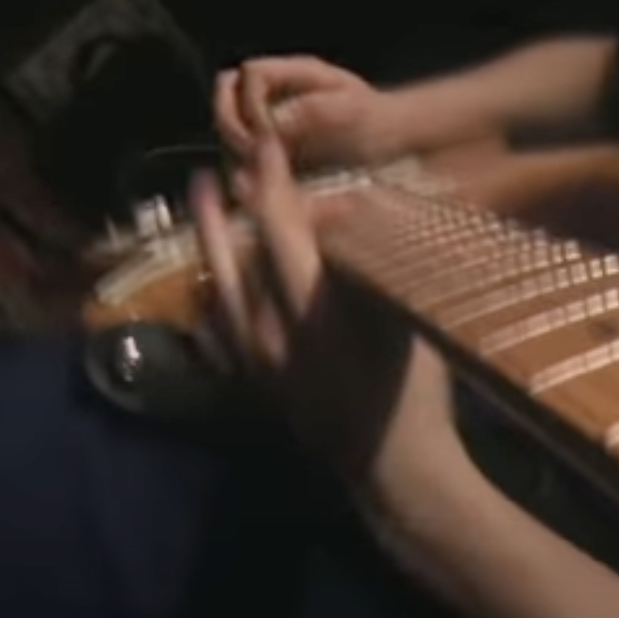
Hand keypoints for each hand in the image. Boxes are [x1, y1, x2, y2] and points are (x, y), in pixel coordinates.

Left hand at [188, 124, 461, 488]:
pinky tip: (214, 291)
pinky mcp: (256, 387)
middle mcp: (270, 330)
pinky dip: (215, 302)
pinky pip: (221, 333)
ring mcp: (256, 362)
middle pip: (229, 257)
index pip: (279, 226)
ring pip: (219, 292)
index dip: (270, 180)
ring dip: (211, 252)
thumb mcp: (400, 316)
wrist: (393, 471)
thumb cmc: (412, 391)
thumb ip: (365, 266)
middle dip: (216, 213)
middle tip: (206, 175)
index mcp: (310, 306)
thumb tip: (339, 219)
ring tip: (206, 221)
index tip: (265, 145)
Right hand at [213, 56, 408, 170]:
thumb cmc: (376, 118)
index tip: (270, 129)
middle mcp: (278, 89)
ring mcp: (271, 113)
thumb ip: (314, 111)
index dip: (252, 101)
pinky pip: (243, 146)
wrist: (388, 136)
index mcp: (296, 72)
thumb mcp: (353, 110)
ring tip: (260, 164)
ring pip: (230, 120)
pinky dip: (245, 160)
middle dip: (233, 121)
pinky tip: (262, 177)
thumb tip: (275, 122)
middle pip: (229, 92)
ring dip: (236, 142)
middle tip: (255, 149)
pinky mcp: (272, 140)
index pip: (252, 74)